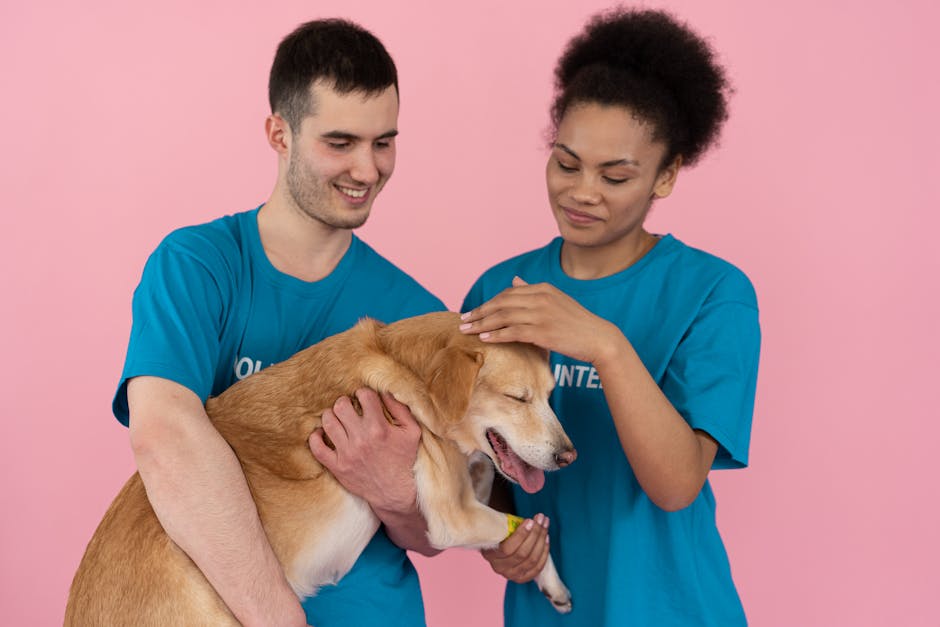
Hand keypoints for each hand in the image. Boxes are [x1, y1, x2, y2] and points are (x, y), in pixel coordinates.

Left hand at [309, 389, 420, 513]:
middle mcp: (361, 439)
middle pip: (341, 406)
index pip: (364, 396)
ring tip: (338, 419)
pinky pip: (317, 448)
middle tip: (350, 408)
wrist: (396, 492)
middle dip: (345, 402)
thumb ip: (400, 409)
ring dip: (331, 416)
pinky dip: (316, 437)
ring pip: (328, 422)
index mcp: (379, 428)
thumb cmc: (404, 459)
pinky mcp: (337, 467)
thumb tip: (384, 391)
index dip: (364, 394)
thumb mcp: (412, 432)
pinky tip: (322, 433)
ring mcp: (347, 454)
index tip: (365, 400)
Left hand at [460, 277, 618, 363]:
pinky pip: (513, 332)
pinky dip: (496, 334)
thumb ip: (532, 291)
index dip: (488, 302)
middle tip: (463, 321)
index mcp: (543, 288)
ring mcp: (541, 314)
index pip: (508, 293)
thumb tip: (514, 280)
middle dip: (479, 312)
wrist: (599, 338)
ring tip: (467, 331)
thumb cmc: (576, 322)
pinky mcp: (543, 332)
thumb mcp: (555, 301)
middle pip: (501, 303)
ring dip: (482, 323)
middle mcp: (540, 298)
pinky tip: (484, 338)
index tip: (473, 311)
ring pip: (503, 317)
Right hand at [481, 514, 549, 582]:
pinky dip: (544, 553)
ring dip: (542, 541)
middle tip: (541, 518)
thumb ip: (502, 521)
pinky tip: (546, 539)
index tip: (530, 520)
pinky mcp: (521, 578)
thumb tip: (522, 515)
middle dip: (535, 534)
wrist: (496, 544)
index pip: (507, 549)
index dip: (521, 535)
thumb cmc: (498, 530)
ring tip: (545, 525)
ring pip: (531, 560)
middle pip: (522, 554)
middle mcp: (498, 568)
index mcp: (489, 554)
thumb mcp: (495, 525)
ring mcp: (510, 575)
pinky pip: (537, 568)